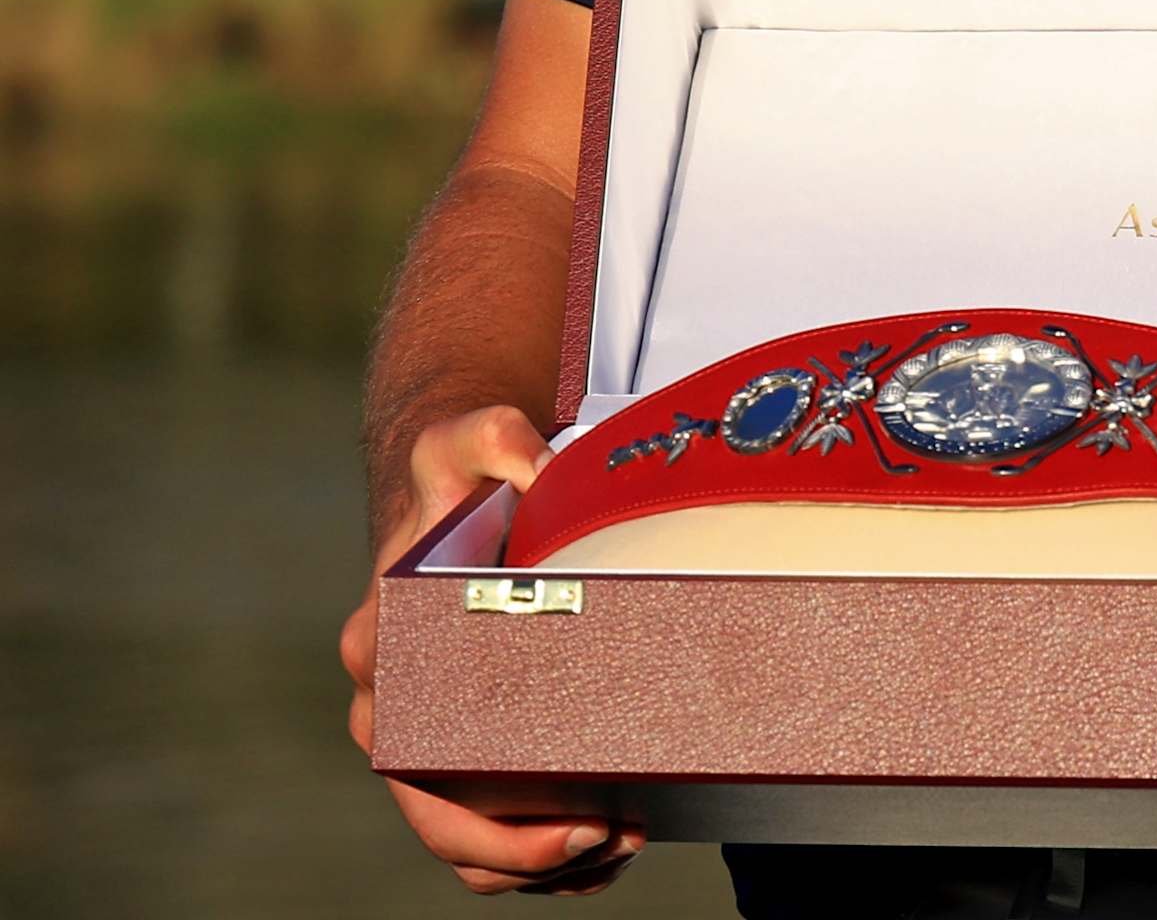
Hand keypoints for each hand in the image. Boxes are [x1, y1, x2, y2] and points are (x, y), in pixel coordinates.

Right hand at [344, 406, 644, 894]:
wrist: (446, 485)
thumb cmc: (458, 473)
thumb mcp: (471, 441)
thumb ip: (494, 439)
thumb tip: (536, 473)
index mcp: (384, 654)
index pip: (420, 774)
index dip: (497, 827)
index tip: (581, 822)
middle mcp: (392, 706)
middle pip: (443, 827)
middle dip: (529, 859)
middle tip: (618, 840)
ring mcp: (424, 729)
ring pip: (464, 839)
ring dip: (539, 866)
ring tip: (622, 849)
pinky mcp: (461, 731)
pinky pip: (484, 819)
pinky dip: (537, 851)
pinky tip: (602, 853)